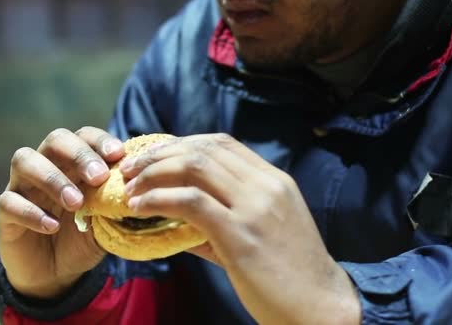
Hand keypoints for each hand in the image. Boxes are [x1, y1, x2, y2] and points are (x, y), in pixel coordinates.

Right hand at [0, 127, 124, 298]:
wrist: (56, 274)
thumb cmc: (82, 238)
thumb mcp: (105, 222)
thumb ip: (116, 204)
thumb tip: (139, 189)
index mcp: (73, 163)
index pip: (84, 136)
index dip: (99, 140)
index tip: (118, 155)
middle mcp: (46, 166)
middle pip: (55, 140)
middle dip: (78, 154)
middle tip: (98, 177)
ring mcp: (22, 187)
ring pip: (24, 160)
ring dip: (52, 178)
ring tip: (75, 203)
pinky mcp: (5, 213)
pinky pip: (8, 202)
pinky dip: (31, 212)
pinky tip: (52, 226)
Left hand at [120, 134, 360, 324]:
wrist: (321, 308)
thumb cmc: (290, 275)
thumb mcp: (264, 232)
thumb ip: (225, 217)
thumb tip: (178, 219)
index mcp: (273, 180)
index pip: (221, 143)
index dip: (182, 144)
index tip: (155, 156)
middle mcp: (265, 185)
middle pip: (203, 149)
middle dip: (159, 154)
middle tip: (131, 168)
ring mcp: (254, 207)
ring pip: (193, 168)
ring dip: (153, 174)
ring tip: (130, 188)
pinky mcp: (240, 234)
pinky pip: (190, 202)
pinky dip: (158, 199)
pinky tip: (139, 207)